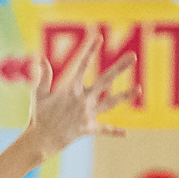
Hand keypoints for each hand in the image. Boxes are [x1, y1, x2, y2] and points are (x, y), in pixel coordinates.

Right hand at [23, 37, 137, 158]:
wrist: (41, 141)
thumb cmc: (38, 117)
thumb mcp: (39, 94)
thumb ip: (43, 76)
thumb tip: (41, 58)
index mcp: (71, 89)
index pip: (82, 65)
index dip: (90, 50)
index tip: (99, 36)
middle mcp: (83, 99)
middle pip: (105, 80)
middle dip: (120, 67)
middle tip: (133, 56)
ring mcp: (88, 114)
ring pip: (111, 103)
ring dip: (126, 95)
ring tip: (140, 88)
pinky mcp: (89, 128)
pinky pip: (103, 129)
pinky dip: (114, 132)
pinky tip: (125, 133)